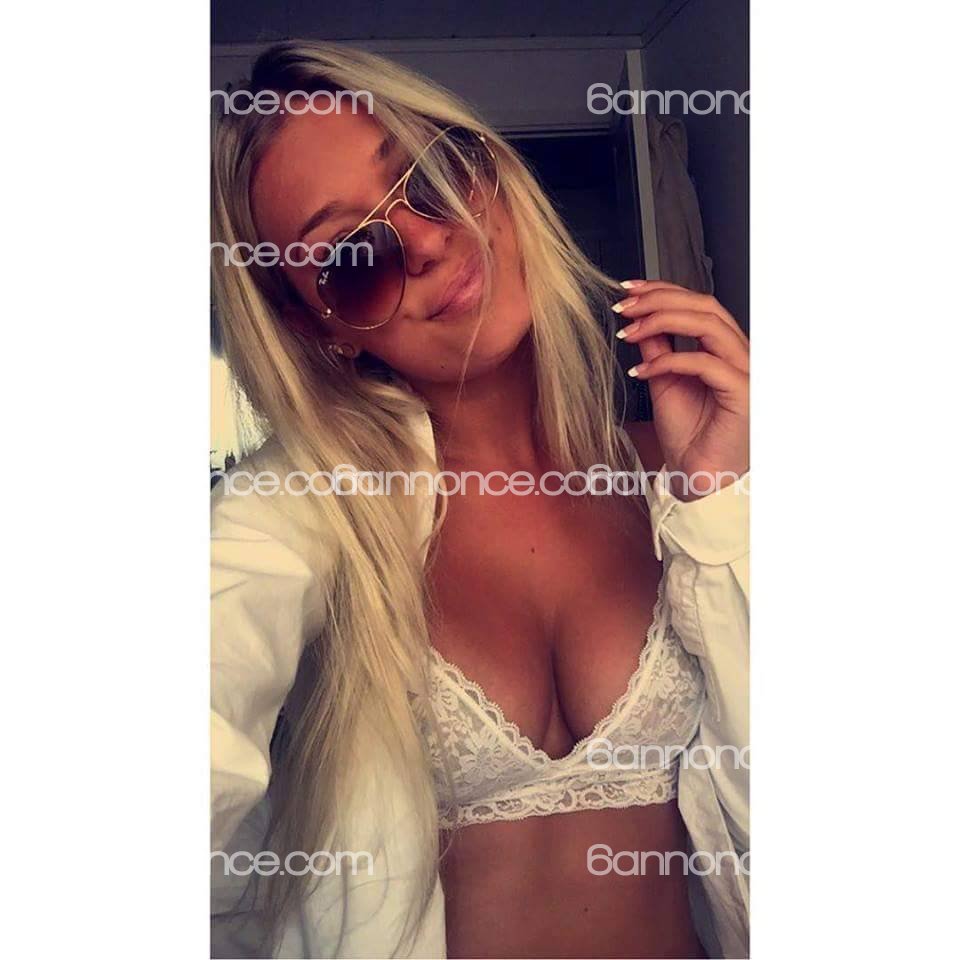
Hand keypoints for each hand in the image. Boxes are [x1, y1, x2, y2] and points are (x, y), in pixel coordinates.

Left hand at [615, 280, 748, 498]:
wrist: (697, 476)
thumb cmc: (688, 435)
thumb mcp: (663, 381)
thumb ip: (657, 348)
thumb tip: (639, 318)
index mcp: (723, 348)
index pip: (699, 303)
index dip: (664, 290)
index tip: (628, 291)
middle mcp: (739, 355)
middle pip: (706, 305)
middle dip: (660, 300)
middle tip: (625, 307)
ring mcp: (745, 372)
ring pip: (709, 325)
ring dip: (662, 321)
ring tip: (629, 332)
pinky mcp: (743, 393)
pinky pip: (706, 363)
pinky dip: (669, 361)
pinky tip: (642, 372)